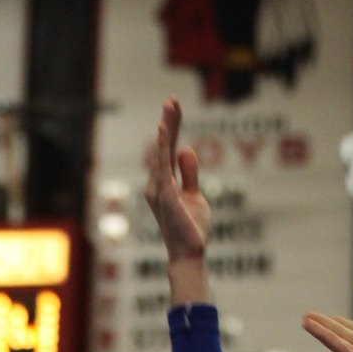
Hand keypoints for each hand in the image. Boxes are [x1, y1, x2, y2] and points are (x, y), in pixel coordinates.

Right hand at [143, 97, 210, 305]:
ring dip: (167, 127)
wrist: (190, 252)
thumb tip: (186, 149)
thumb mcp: (195, 195)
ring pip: (162, 150)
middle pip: (163, 145)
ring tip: (169, 106)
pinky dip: (163, 145)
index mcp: (164, 182)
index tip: (174, 107)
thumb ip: (190, 173)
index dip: (172, 128)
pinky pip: (163, 163)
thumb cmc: (191, 228)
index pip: (169, 149)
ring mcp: (159, 187)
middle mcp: (157, 182)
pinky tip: (164, 128)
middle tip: (172, 98)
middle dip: (169, 121)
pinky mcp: (165, 192)